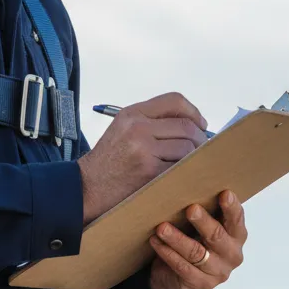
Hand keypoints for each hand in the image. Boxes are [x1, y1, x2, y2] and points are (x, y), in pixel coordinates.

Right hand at [78, 92, 208, 223]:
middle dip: (200, 139)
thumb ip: (151, 122)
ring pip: (188, 148)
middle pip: (186, 126)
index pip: (174, 101)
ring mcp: (144, 149)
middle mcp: (138, 127)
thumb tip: (190, 123)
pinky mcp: (150, 172)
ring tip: (191, 164)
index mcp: (132, 113)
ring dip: (195, 158)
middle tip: (201, 150)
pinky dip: (186, 172)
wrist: (86, 188)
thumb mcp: (122, 129)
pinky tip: (182, 176)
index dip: (194, 112)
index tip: (201, 124)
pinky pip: (181, 167)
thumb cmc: (108, 161)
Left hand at [148, 190, 246, 288]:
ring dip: (177, 239)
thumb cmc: (194, 236)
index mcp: (236, 234)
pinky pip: (183, 268)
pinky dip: (167, 253)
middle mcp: (232, 254)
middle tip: (190, 209)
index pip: (236, 219)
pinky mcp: (201, 284)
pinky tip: (156, 242)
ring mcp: (218, 272)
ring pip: (196, 253)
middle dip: (203, 222)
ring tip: (161, 227)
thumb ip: (204, 204)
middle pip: (217, 236)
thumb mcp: (202, 222)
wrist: (179, 272)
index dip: (231, 207)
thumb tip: (188, 176)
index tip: (224, 193)